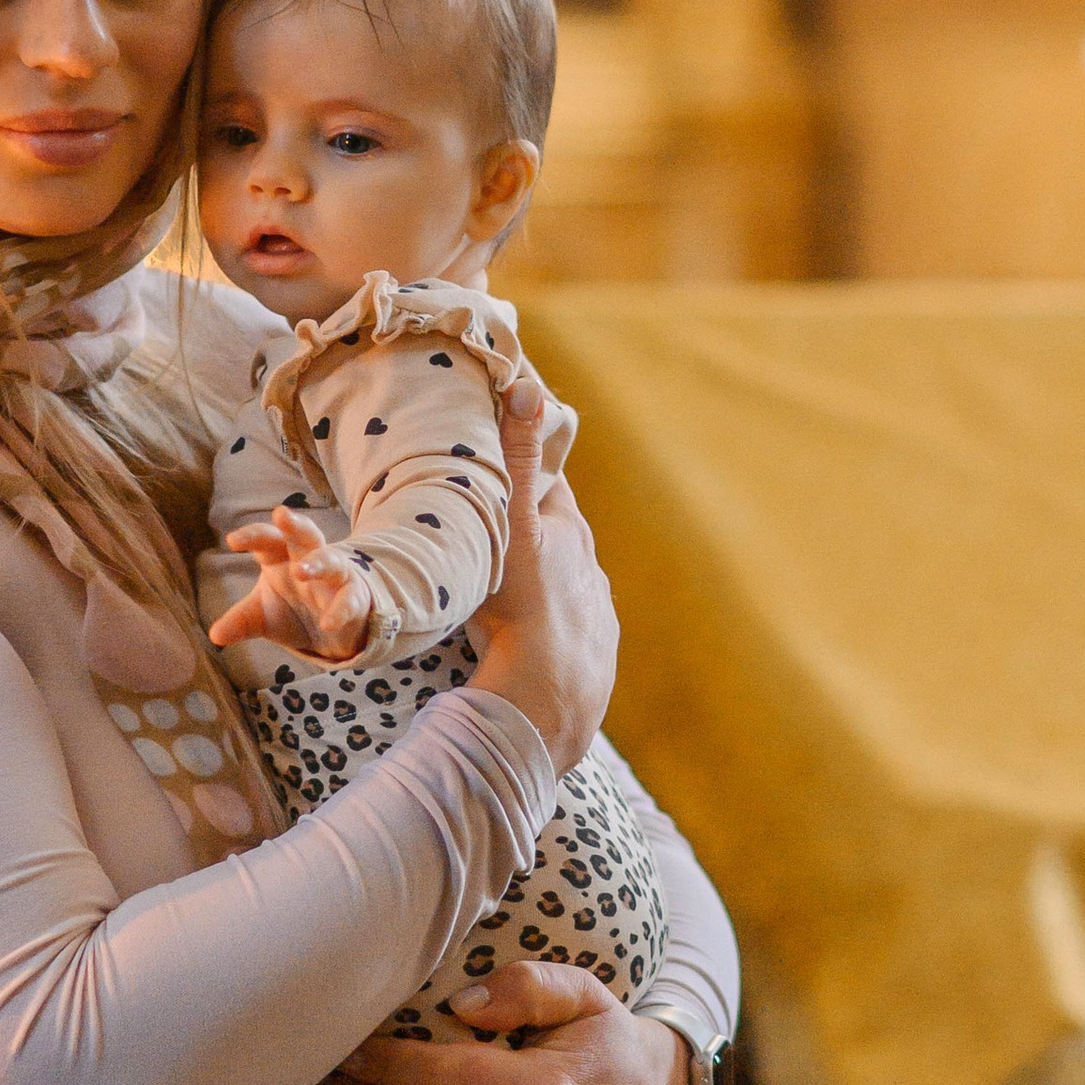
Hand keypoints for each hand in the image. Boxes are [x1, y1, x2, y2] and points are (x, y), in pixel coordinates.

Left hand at [208, 504, 371, 662]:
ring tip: (301, 572)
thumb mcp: (263, 616)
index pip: (267, 539)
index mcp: (281, 556)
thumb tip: (215, 636)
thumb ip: (241, 621)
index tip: (232, 541)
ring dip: (317, 563)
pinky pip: (348, 599)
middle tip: (281, 515)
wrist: (333, 627)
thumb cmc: (293, 608)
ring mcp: (334, 575)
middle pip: (304, 533)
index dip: (252, 536)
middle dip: (294, 524)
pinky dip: (339, 610)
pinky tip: (328, 624)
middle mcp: (307, 559)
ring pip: (330, 560)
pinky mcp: (353, 596)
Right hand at [462, 382, 616, 772]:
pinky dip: (548, 619)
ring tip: (503, 579)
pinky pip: (566, 625)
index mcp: (569, 532)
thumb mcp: (512, 527)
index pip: (548, 484)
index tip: (500, 455)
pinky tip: (527, 630)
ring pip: (564, 580)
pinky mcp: (591, 651)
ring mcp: (593, 612)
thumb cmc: (525, 608)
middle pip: (556, 532)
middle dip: (529, 522)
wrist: (548, 697)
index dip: (527, 467)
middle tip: (491, 518)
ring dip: (539, 574)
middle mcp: (588, 568)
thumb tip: (527, 387)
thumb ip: (517, 460)